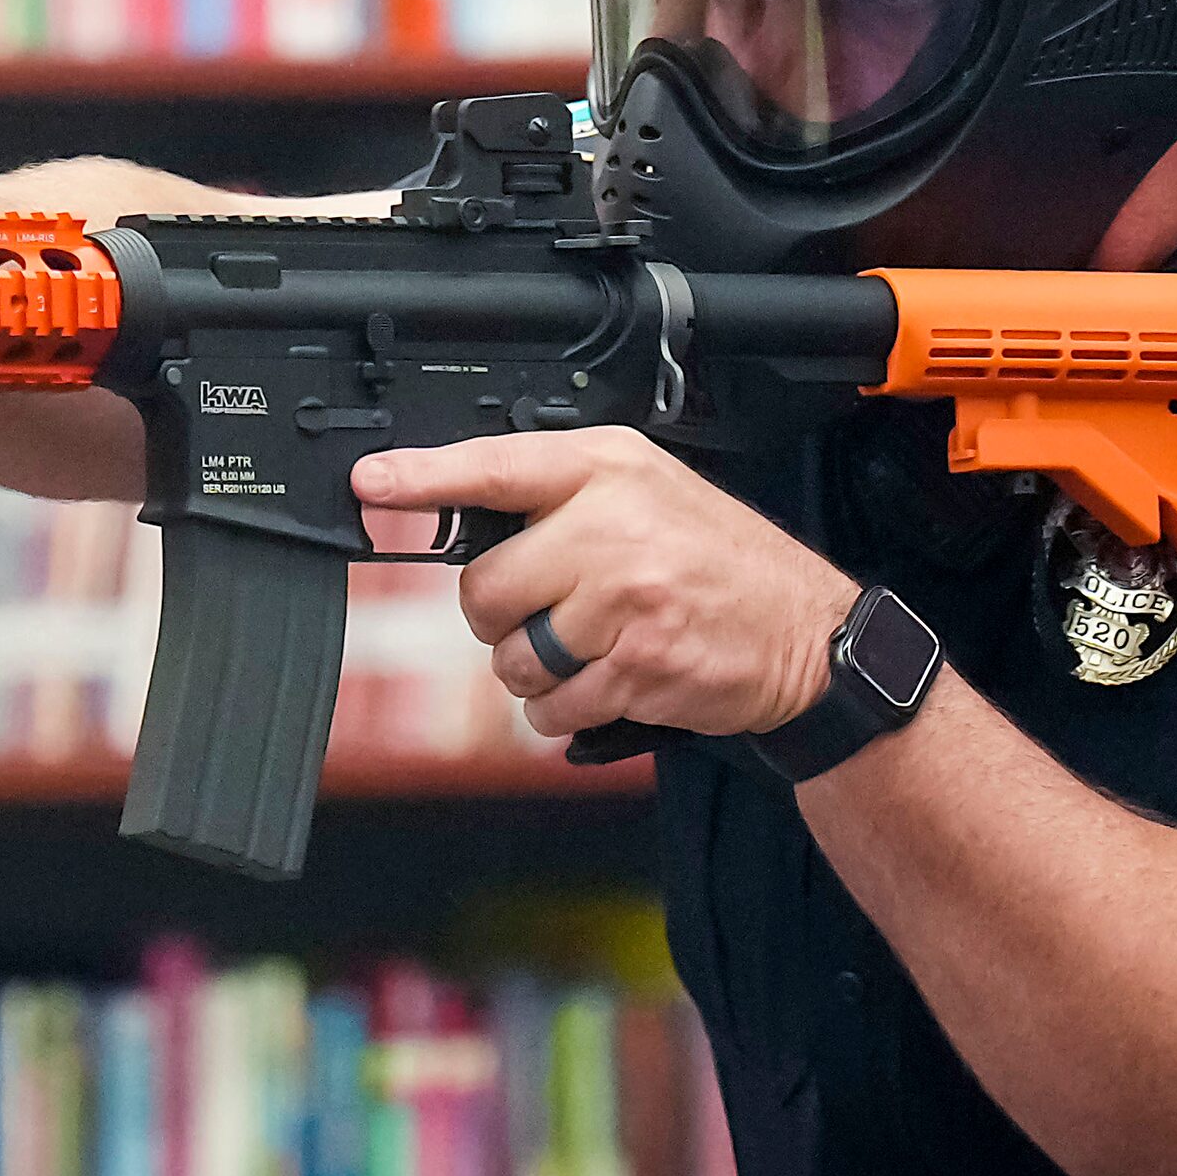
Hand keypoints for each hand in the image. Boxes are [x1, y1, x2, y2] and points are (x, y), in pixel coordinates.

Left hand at [352, 428, 858, 740]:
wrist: (805, 636)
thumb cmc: (719, 562)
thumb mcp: (650, 491)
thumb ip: (564, 495)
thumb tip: (460, 512)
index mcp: (609, 469)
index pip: (496, 466)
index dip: (422, 477)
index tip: (371, 483)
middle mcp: (613, 526)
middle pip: (484, 587)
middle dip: (504, 615)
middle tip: (555, 609)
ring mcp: (625, 600)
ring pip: (512, 657)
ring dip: (538, 670)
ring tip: (594, 648)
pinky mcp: (635, 668)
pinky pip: (550, 708)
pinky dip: (567, 709)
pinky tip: (613, 681)